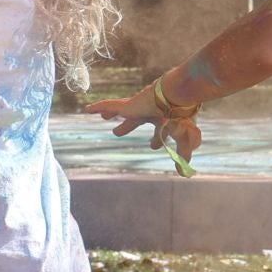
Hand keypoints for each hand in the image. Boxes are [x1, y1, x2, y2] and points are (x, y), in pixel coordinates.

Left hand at [85, 84, 202, 161]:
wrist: (176, 97)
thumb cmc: (181, 117)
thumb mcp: (184, 139)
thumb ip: (183, 155)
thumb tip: (184, 174)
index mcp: (165, 119)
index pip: (159, 131)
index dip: (157, 140)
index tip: (153, 147)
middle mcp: (151, 112)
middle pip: (136, 120)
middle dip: (127, 126)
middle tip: (117, 132)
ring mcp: (138, 107)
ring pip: (123, 110)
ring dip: (113, 113)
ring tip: (104, 118)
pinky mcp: (128, 105)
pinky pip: (109, 105)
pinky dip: (99, 107)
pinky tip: (87, 109)